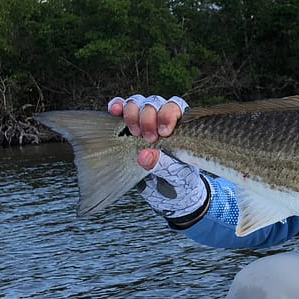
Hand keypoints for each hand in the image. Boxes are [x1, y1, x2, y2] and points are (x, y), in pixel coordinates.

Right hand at [107, 94, 207, 225]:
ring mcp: (146, 121)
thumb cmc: (180, 183)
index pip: (176, 107)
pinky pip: (122, 109)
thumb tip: (144, 156)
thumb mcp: (177, 177)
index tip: (163, 133)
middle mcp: (164, 119)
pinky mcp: (129, 127)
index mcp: (183, 126)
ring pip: (138, 103)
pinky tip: (114, 111)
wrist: (171, 195)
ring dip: (133, 113)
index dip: (167, 115)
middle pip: (155, 103)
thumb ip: (164, 166)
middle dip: (149, 117)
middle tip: (148, 138)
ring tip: (133, 132)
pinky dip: (118, 106)